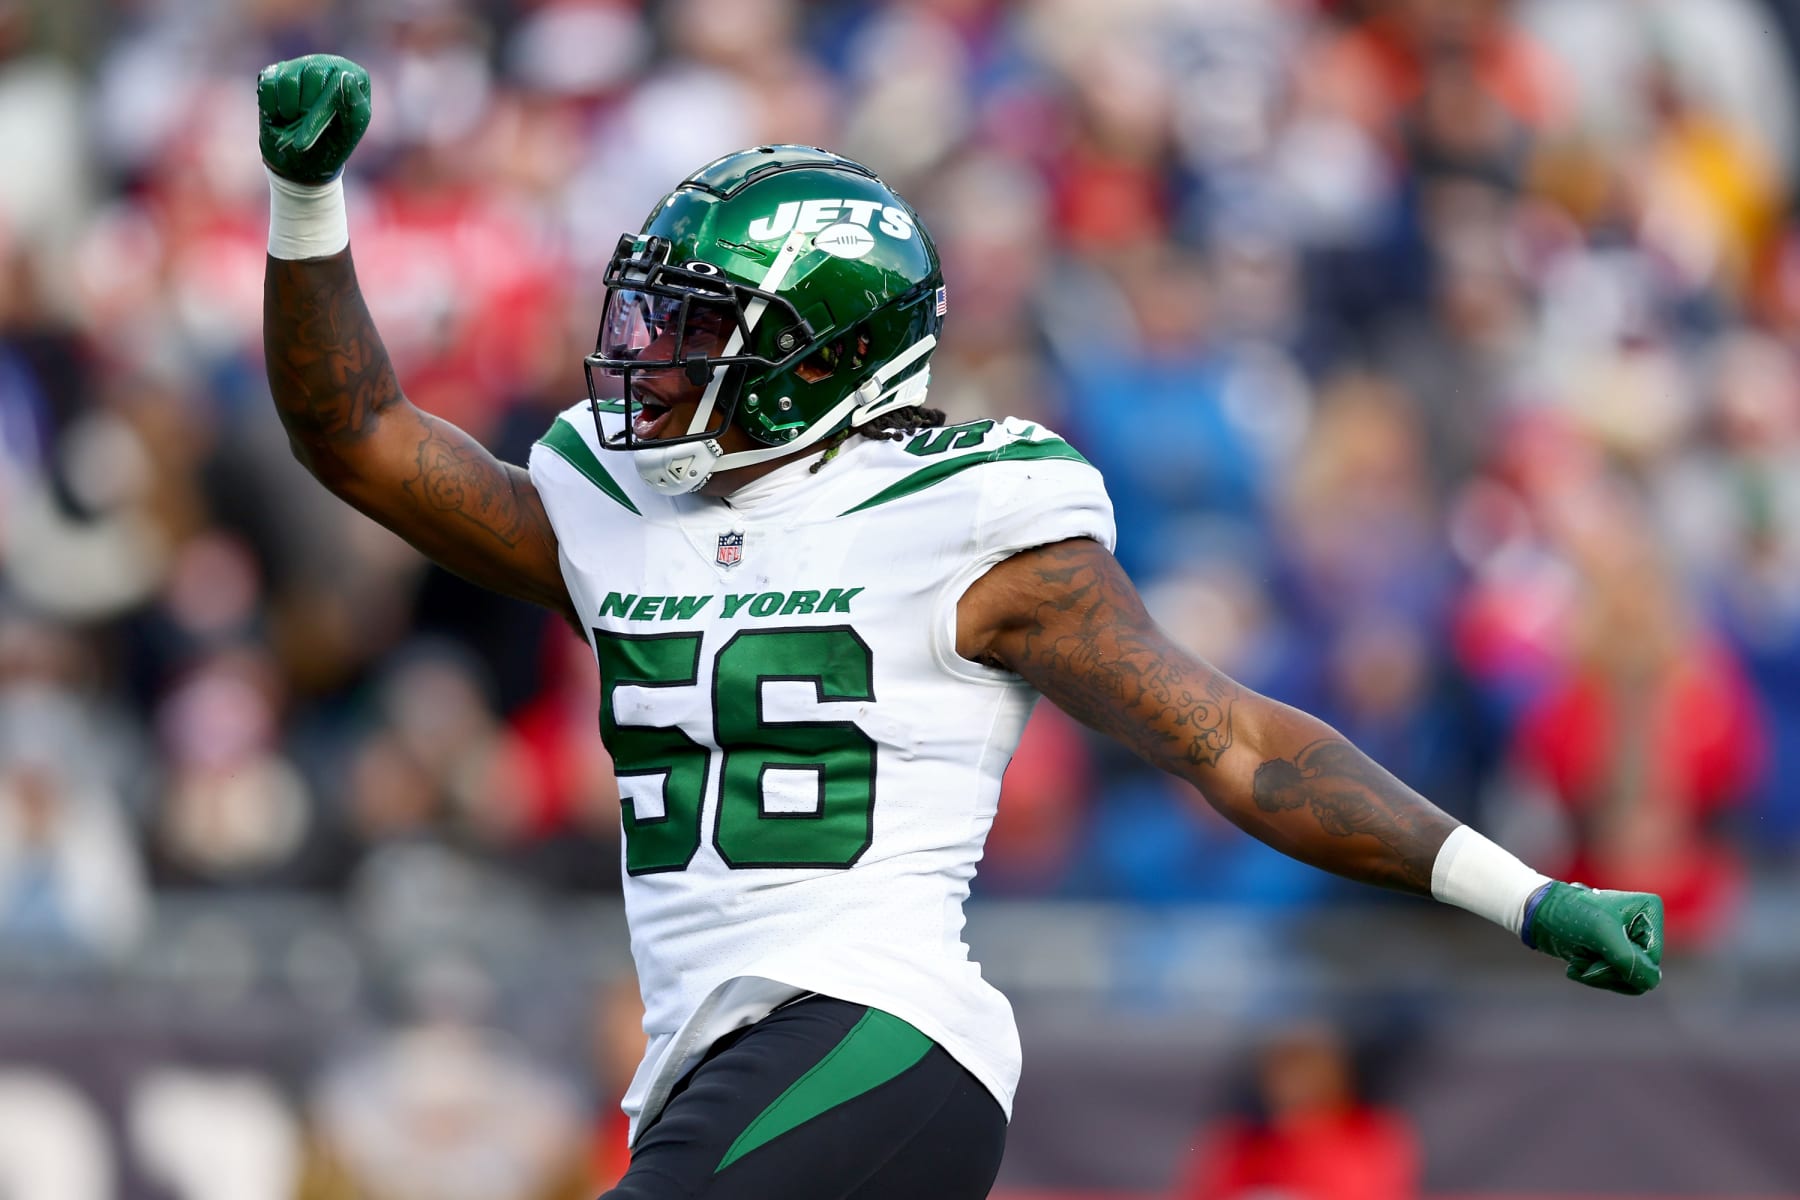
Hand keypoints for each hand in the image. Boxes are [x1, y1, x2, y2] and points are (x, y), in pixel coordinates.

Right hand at [257, 54, 371, 184]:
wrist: (300, 158)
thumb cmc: (331, 144)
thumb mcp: (349, 132)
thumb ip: (354, 106)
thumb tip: (347, 76)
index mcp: (353, 76)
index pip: (338, 81)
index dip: (320, 111)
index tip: (306, 138)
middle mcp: (327, 64)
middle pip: (312, 73)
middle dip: (305, 110)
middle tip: (306, 128)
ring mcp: (300, 65)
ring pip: (288, 79)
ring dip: (288, 109)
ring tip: (295, 120)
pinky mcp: (276, 71)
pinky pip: (267, 83)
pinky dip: (270, 107)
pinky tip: (280, 115)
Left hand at [1523, 882, 1663, 994]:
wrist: (1536, 914)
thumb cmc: (1566, 914)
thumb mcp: (1599, 933)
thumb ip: (1627, 958)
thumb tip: (1651, 983)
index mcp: (1649, 910)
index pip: (1652, 959)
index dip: (1623, 964)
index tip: (1596, 950)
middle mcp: (1644, 925)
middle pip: (1641, 972)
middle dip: (1608, 971)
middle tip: (1585, 957)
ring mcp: (1629, 941)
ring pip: (1628, 981)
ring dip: (1597, 975)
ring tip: (1578, 958)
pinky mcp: (1614, 954)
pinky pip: (1614, 981)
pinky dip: (1592, 977)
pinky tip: (1574, 964)